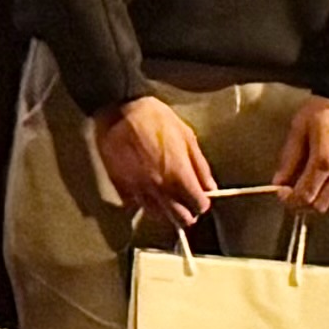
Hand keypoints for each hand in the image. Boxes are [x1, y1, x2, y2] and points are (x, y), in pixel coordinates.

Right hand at [92, 93, 217, 224]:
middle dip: (187, 213)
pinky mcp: (121, 186)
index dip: (202, 202)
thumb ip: (200, 165)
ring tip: (167, 198)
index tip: (200, 195)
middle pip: (181, 219)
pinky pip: (136, 205)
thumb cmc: (154, 118)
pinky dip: (144, 202)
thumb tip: (210, 187)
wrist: (118, 110)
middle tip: (186, 201)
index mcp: (179, 175)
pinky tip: (147, 190)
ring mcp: (139, 189)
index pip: (199, 205)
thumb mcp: (185, 135)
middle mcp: (160, 188)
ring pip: (159, 216)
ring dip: (166, 210)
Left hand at [272, 98, 328, 215]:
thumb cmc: (327, 110)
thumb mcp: (300, 128)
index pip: (306, 195)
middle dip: (304, 204)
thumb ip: (289, 159)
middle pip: (322, 205)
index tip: (283, 195)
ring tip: (312, 187)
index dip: (291, 200)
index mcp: (326, 159)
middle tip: (295, 194)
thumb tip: (279, 182)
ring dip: (322, 200)